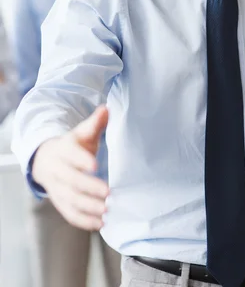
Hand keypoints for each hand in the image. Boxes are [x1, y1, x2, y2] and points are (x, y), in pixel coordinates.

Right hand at [32, 105, 109, 229]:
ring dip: (88, 207)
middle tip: (108, 192)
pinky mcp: (60, 203)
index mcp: (63, 149)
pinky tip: (100, 223)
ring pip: (70, 200)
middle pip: (70, 180)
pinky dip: (84, 221)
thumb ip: (95, 122)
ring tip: (107, 210)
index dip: (81, 159)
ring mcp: (57, 188)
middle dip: (89, 187)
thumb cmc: (73, 145)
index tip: (95, 164)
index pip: (71, 154)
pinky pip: (70, 214)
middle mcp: (57, 170)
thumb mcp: (82, 132)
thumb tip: (106, 108)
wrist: (47, 159)